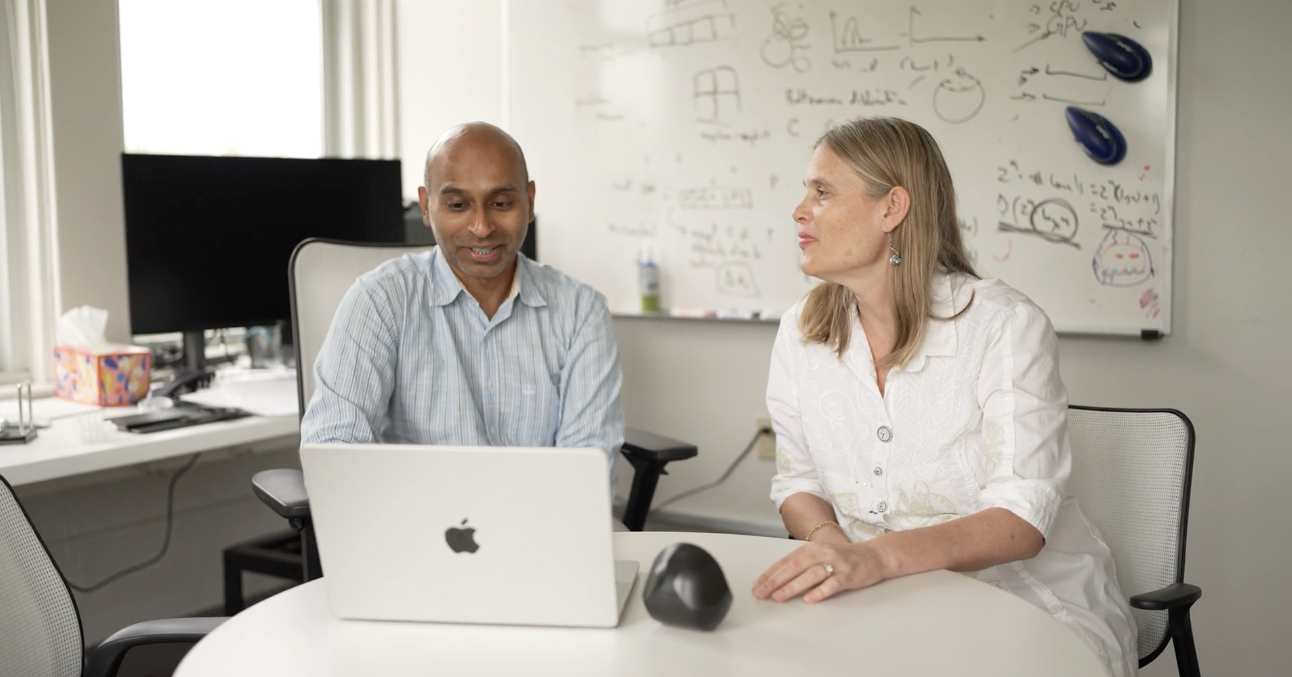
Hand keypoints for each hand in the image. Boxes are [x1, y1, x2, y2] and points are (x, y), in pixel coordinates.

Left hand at [751, 540, 888, 603]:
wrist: (874, 555)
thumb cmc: (843, 558)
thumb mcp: (819, 556)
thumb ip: (801, 565)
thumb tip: (776, 580)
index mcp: (811, 548)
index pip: (786, 561)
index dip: (770, 574)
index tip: (757, 585)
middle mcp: (822, 553)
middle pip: (794, 567)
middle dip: (775, 581)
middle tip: (761, 593)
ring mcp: (837, 564)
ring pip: (811, 575)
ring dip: (793, 587)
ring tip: (779, 597)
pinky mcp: (849, 575)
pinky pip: (833, 584)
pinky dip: (820, 591)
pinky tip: (809, 599)